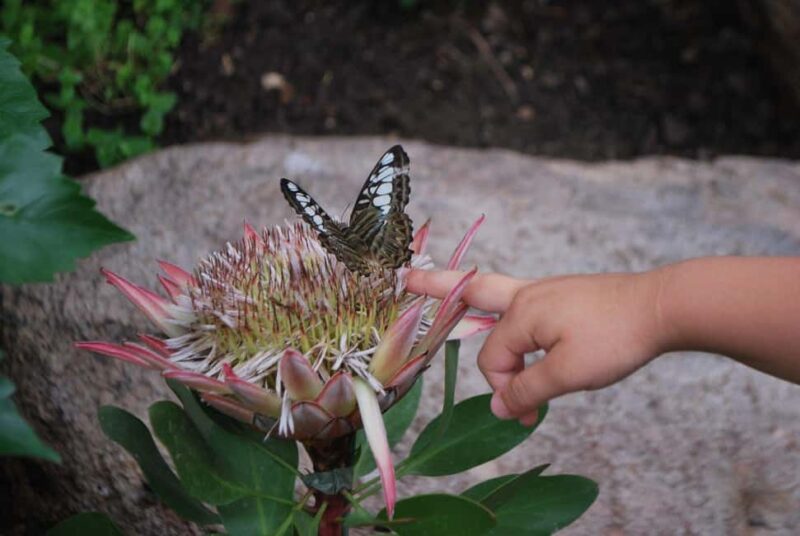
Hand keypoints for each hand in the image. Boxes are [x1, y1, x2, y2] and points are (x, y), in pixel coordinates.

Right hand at [407, 269, 667, 424]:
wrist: (661, 306)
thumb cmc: (615, 337)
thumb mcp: (569, 373)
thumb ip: (528, 390)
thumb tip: (498, 408)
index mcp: (522, 313)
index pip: (493, 360)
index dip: (503, 388)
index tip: (526, 412)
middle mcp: (526, 296)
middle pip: (471, 290)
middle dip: (436, 288)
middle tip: (405, 279)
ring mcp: (545, 291)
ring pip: (495, 292)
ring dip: (468, 297)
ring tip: (442, 291)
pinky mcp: (562, 295)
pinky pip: (522, 303)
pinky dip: (506, 315)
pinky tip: (510, 322)